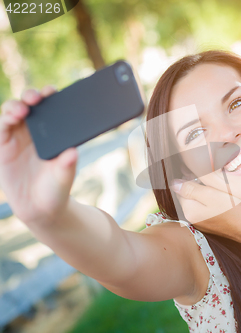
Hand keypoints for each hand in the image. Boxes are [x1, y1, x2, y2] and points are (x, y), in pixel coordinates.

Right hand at [0, 87, 77, 225]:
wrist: (40, 209)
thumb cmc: (57, 189)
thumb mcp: (64, 177)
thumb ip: (67, 165)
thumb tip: (73, 152)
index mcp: (55, 132)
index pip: (52, 108)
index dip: (52, 96)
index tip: (54, 91)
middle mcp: (36, 131)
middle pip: (31, 104)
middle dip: (32, 95)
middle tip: (38, 97)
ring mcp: (18, 137)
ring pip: (13, 112)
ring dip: (16, 106)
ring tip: (23, 110)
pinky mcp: (3, 146)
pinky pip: (1, 128)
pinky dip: (4, 120)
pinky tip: (10, 118)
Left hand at [172, 180, 240, 244]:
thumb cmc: (233, 209)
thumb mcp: (211, 194)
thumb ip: (191, 189)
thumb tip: (173, 183)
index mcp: (189, 210)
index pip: (179, 190)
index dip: (187, 178)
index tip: (197, 171)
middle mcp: (192, 218)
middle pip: (187, 196)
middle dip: (194, 185)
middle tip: (207, 176)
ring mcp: (201, 222)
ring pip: (196, 201)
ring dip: (202, 192)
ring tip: (214, 185)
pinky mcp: (210, 223)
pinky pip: (204, 208)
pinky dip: (209, 200)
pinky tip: (219, 196)